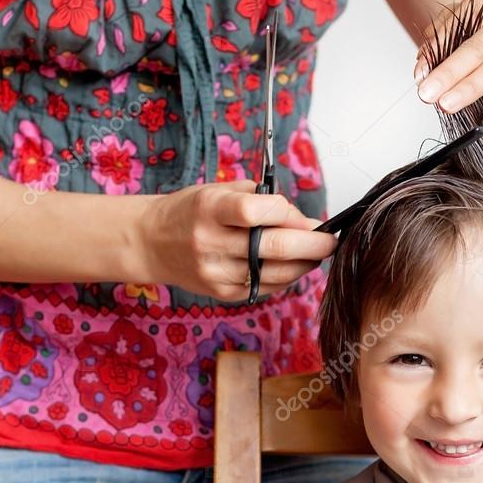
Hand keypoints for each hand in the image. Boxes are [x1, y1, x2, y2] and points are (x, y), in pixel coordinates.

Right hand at [141, 180, 337, 300]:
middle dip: (313, 244)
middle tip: (330, 240)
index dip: (287, 212)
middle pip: (275, 248)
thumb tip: (302, 219)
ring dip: (305, 263)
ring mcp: (216, 272)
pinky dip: (286, 277)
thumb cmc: (190, 211)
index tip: (302, 214)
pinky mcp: (222, 293)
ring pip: (277, 273)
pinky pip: (266, 288)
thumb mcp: (217, 189)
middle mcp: (211, 242)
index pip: (256, 211)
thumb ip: (260, 198)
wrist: (152, 242)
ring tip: (315, 252)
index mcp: (209, 209)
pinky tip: (292, 266)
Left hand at [413, 0, 482, 118]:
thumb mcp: (478, 29)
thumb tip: (421, 64)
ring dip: (470, 87)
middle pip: (475, 48)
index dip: (435, 53)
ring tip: (448, 104)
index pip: (457, 27)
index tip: (418, 76)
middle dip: (448, 73)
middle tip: (426, 94)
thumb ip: (447, 40)